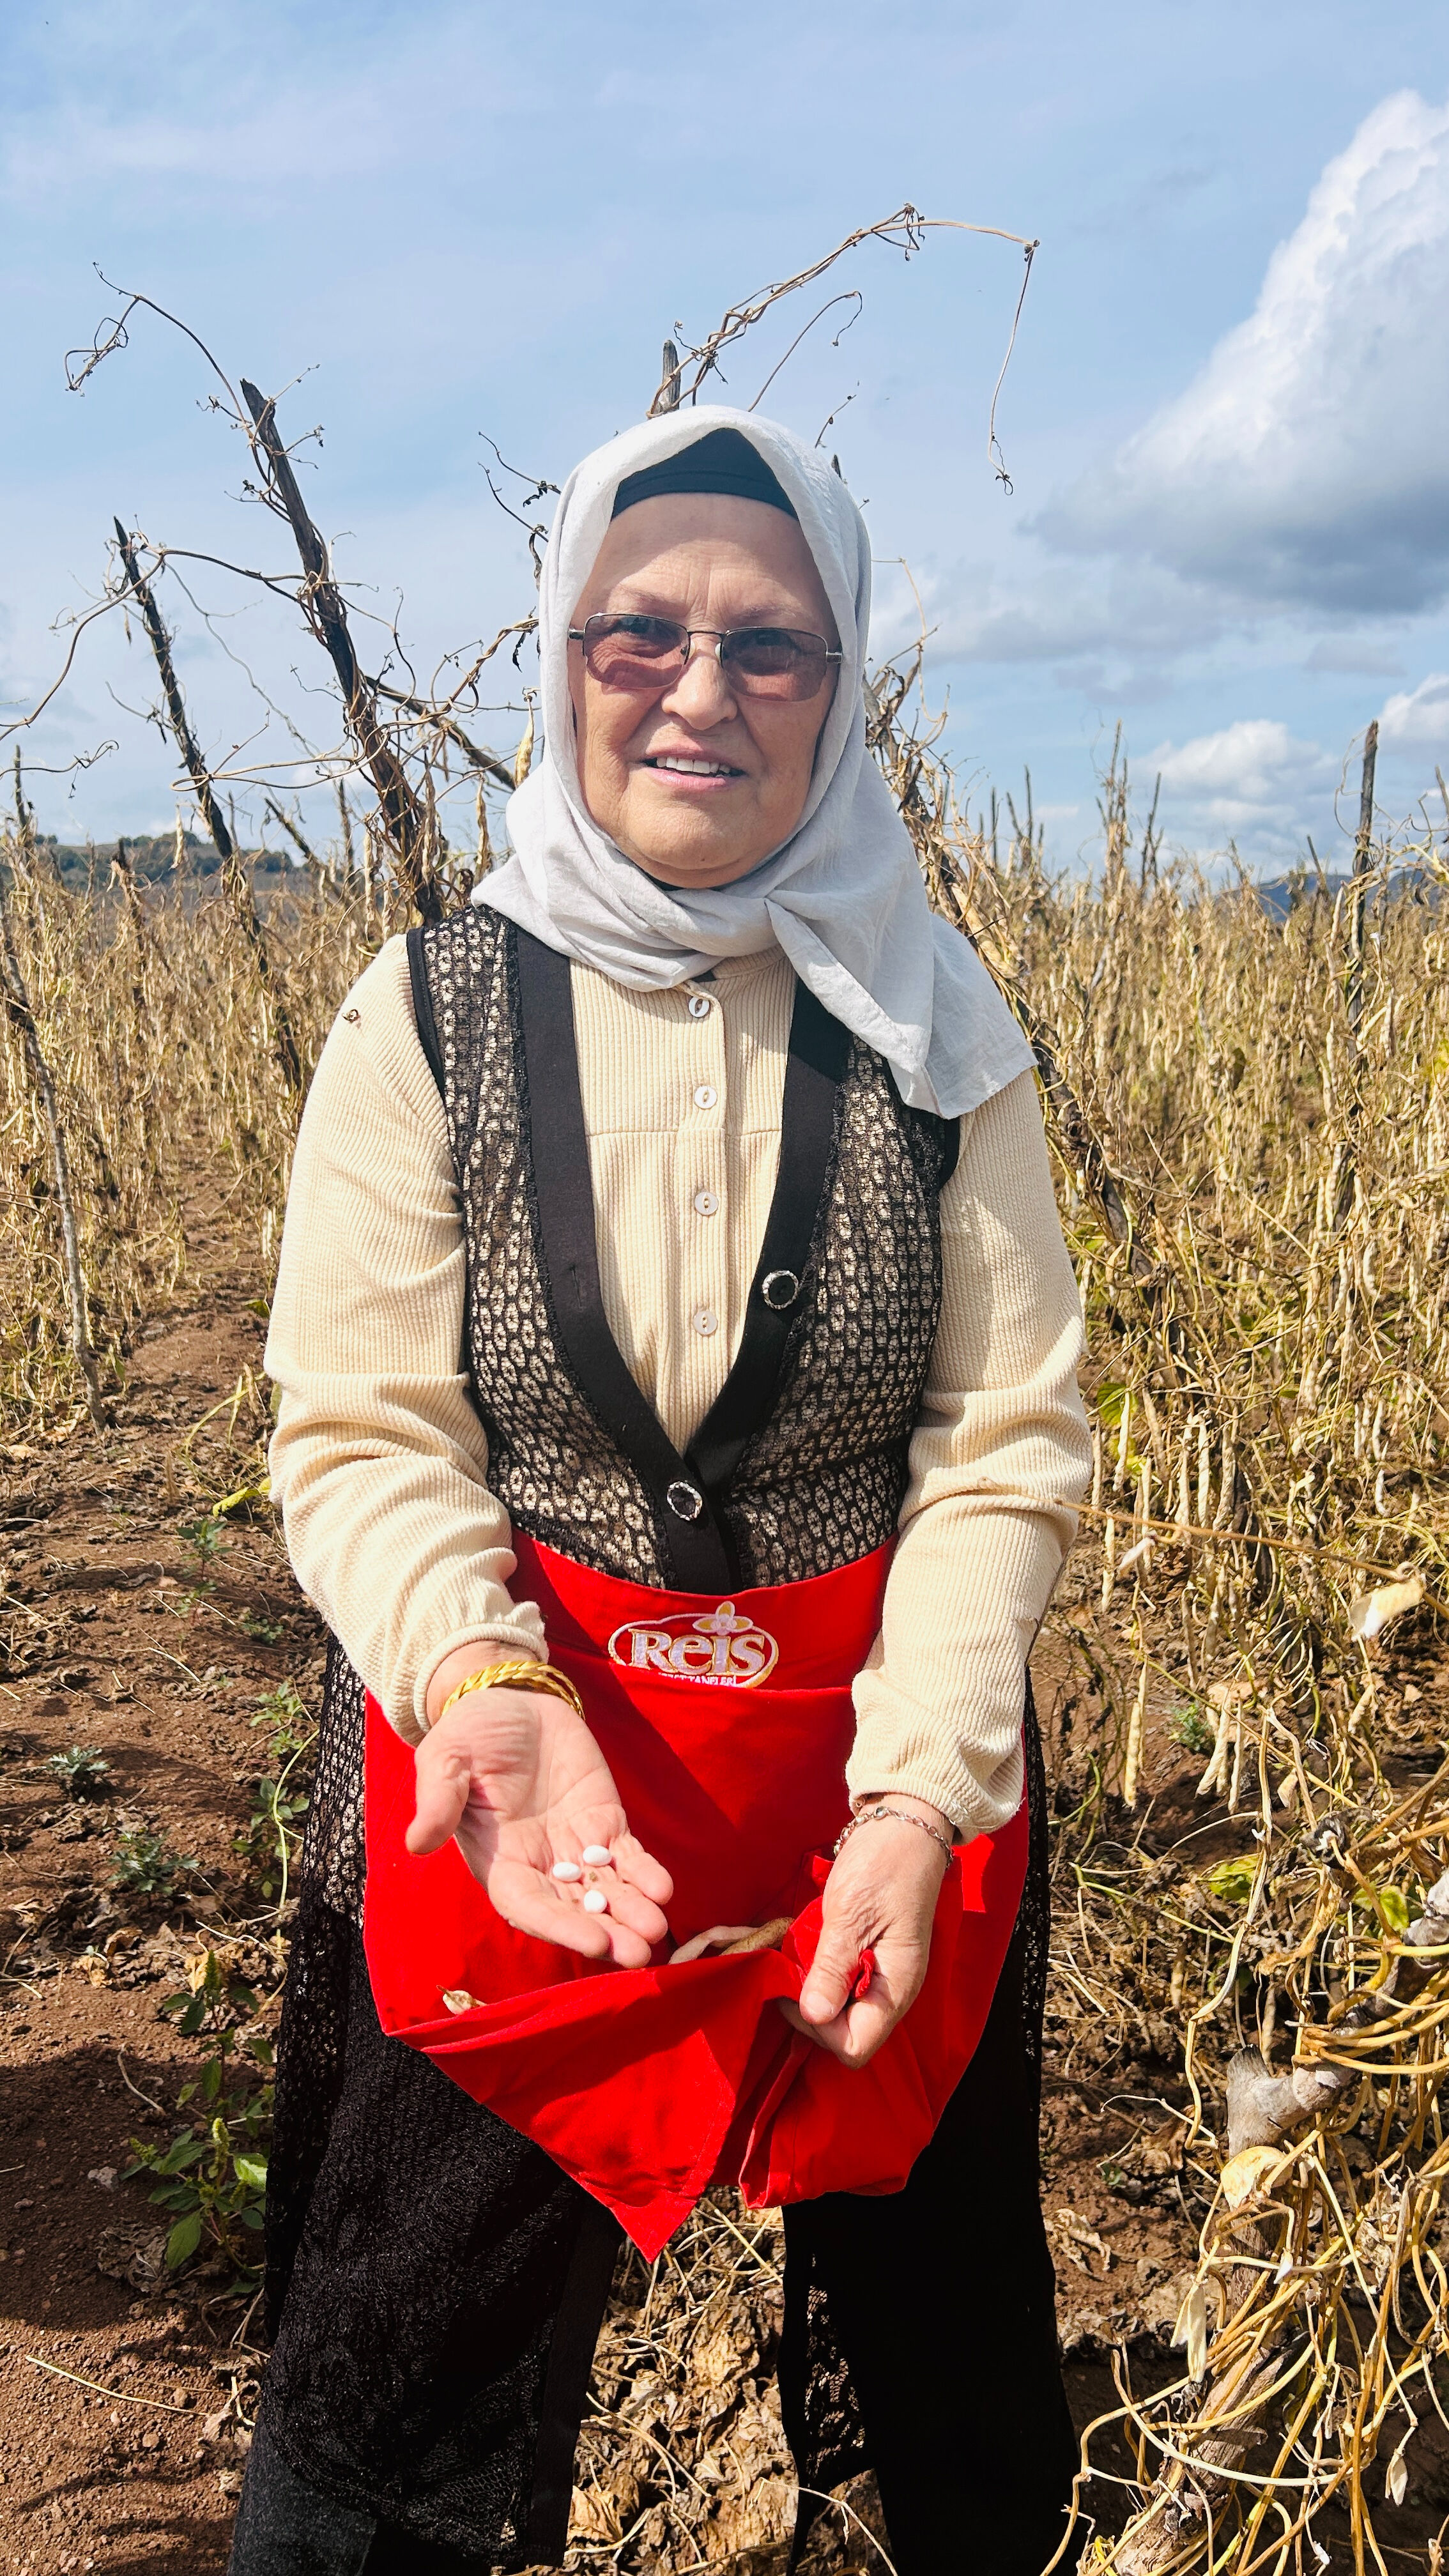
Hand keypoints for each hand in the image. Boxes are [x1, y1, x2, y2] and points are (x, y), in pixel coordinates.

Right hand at [406, 1676, 672, 1968]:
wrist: (510, 1701)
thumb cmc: (468, 1734)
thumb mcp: (445, 1760)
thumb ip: (438, 1801)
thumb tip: (416, 1844)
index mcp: (499, 1862)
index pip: (529, 1906)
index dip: (560, 1926)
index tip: (593, 1940)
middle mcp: (540, 1866)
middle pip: (575, 1909)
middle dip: (607, 1931)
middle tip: (638, 1953)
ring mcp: (575, 1847)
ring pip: (607, 1889)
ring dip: (632, 1911)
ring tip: (657, 1929)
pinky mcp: (604, 1822)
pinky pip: (628, 1856)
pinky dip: (646, 1874)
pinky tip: (663, 1889)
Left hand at [780, 1797, 950, 2067]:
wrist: (906, 1826)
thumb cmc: (883, 1864)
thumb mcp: (850, 1913)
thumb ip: (832, 1968)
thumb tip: (813, 2016)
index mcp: (897, 1987)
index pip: (855, 2046)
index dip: (819, 2028)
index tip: (794, 1988)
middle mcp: (892, 1991)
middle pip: (846, 2034)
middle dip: (811, 2009)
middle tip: (790, 1968)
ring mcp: (882, 1976)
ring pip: (840, 2010)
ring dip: (813, 1990)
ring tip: (798, 1953)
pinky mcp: (871, 1959)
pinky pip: (842, 1985)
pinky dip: (821, 1973)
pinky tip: (810, 1947)